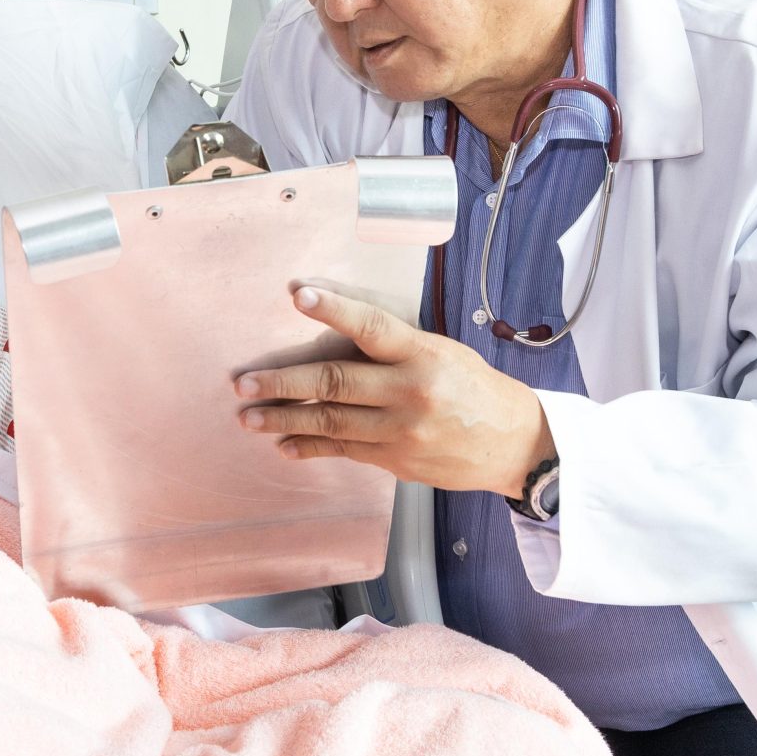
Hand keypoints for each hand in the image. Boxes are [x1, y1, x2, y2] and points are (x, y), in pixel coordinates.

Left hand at [234, 285, 554, 496]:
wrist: (514, 442)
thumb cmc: (472, 387)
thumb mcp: (441, 352)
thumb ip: (392, 349)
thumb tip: (334, 335)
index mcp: (422, 355)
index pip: (371, 326)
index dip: (333, 309)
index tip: (298, 295)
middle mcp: (409, 392)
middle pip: (335, 381)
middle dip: (283, 382)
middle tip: (243, 381)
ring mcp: (401, 431)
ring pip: (331, 422)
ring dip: (283, 418)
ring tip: (248, 415)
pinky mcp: (395, 460)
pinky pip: (343, 451)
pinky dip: (310, 446)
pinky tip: (283, 442)